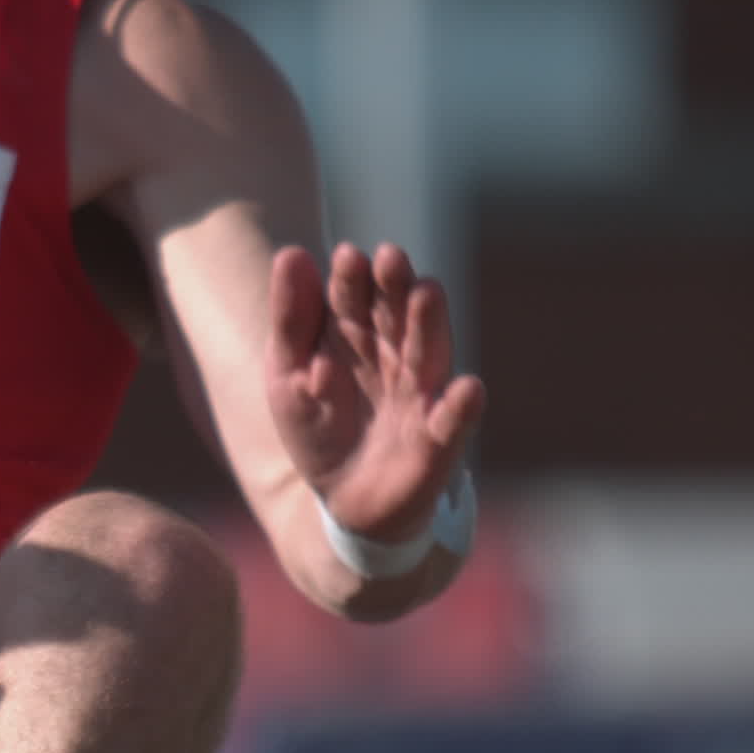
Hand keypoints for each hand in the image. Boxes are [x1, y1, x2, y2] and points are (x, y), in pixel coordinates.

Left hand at [264, 242, 485, 545]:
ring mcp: (420, 394)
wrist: (341, 500)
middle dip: (395, 286)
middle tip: (391, 257)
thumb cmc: (318, 428)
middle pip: (396, 315)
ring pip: (427, 353)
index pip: (353, 299)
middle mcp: (394, 357)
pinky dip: (460, 408)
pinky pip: (453, 422)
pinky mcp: (438, 439)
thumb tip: (290, 252)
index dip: (351, 279)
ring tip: (427, 292)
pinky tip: (466, 389)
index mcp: (355, 336)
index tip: (347, 256)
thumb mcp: (287, 375)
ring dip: (429, 323)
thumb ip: (290, 319)